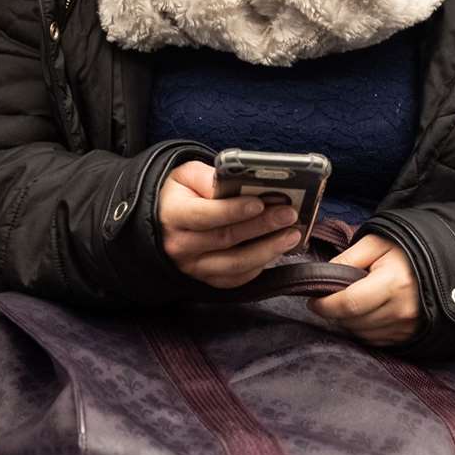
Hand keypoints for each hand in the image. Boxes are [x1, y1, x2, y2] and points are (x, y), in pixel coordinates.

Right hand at [158, 161, 301, 287]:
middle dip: (261, 226)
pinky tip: (276, 250)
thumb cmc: (179, 193)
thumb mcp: (186, 175)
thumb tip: (239, 183)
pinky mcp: (205, 279)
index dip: (234, 210)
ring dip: (268, 250)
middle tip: (288, 215)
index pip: (205, 215)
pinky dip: (259, 266)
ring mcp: (193, 267)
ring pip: (234, 264)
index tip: (260, 203)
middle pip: (226, 239)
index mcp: (174, 215)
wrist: (162, 219)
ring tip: (292, 235)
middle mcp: (181, 246)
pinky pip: (235, 279)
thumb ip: (209, 177)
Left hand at [307, 235, 420, 345]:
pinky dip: (364, 329)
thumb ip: (347, 259)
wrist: (442, 263)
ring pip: (361, 333)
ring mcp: (407, 326)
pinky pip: (375, 340)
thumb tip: (322, 278)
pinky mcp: (408, 335)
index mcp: (394, 283)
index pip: (349, 303)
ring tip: (353, 301)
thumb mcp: (375, 244)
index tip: (314, 300)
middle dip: (335, 312)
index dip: (326, 305)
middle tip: (333, 297)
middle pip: (353, 322)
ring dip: (349, 321)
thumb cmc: (406, 251)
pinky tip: (367, 312)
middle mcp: (402, 309)